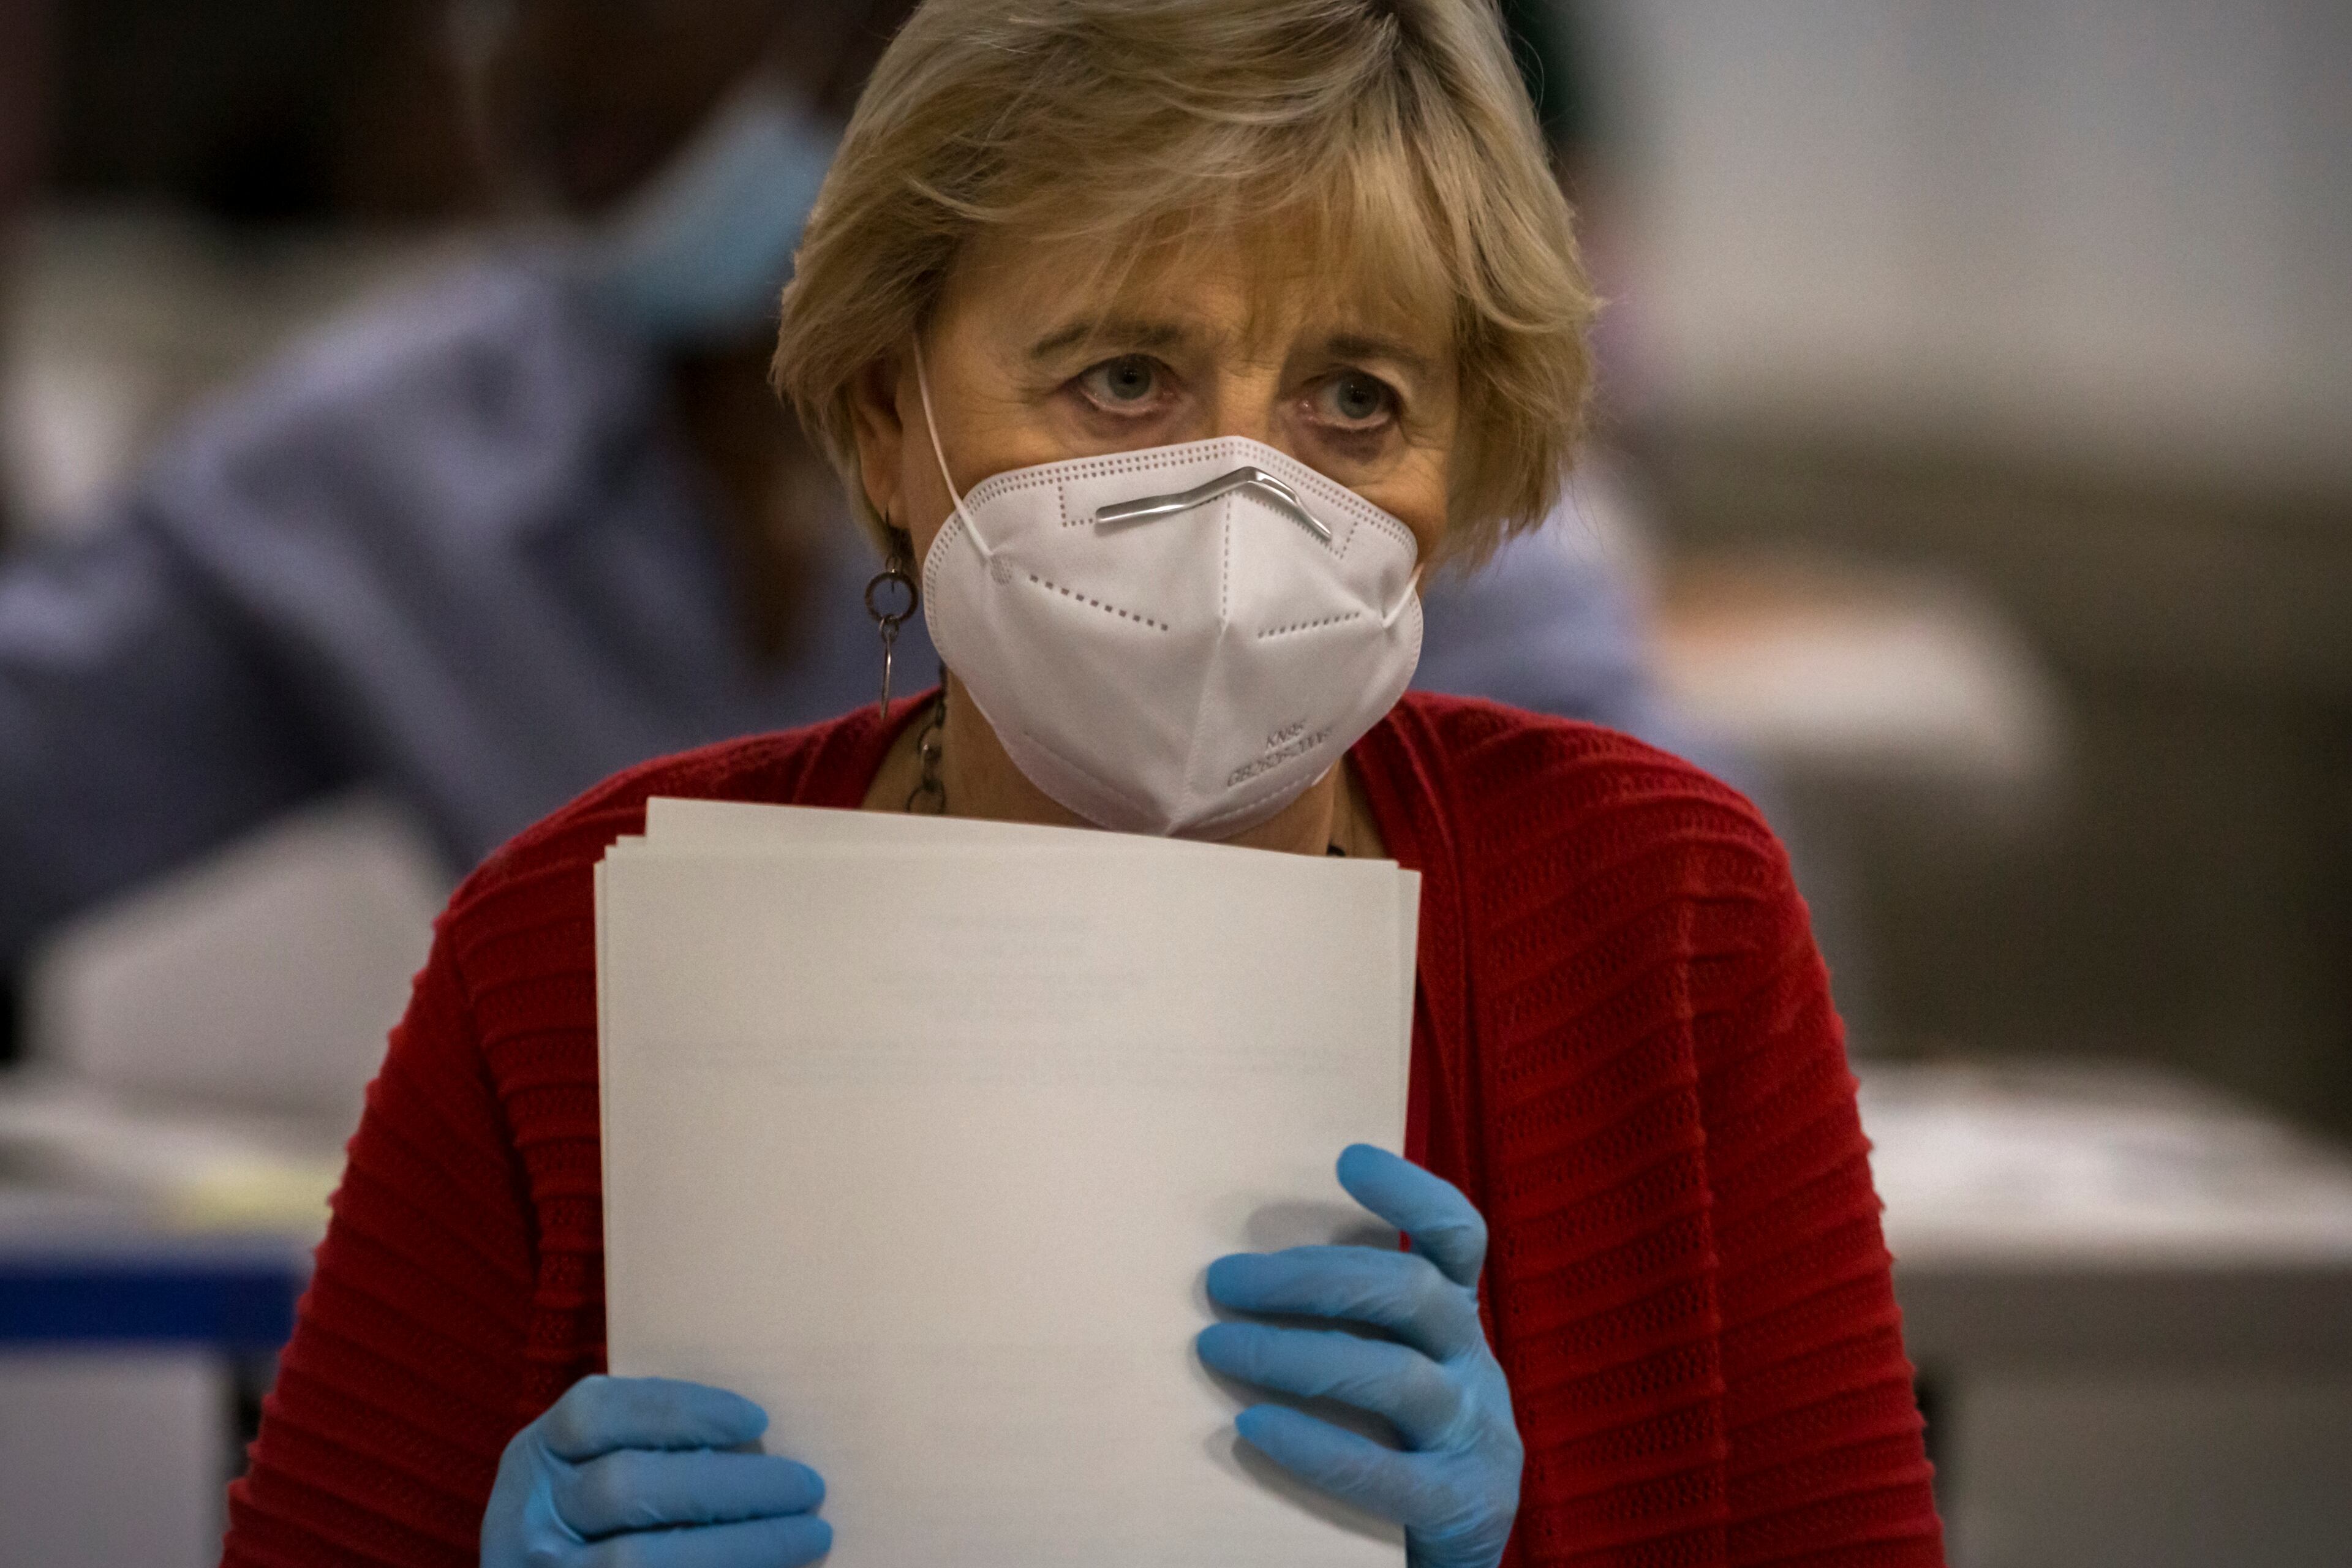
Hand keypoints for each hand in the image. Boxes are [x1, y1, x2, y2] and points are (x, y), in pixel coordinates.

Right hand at [481, 1375, 830, 1566]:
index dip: (679, 1411)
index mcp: (536, 1455)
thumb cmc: (601, 1518)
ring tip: (812, 1533)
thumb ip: (655, 1445)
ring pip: (639, 1559)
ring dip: (741, 1545)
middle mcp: (526, 1517)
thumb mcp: (599, 1467)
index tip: (757, 1420)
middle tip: (807, 1485)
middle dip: (727, 1485)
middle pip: (626, 1486)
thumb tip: (760, 1436)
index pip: (597, 1414)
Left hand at [1197, 1146, 1520, 1567]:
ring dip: (1298, 1354)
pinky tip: (1254, 1428)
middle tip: (1221, 1280)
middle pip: (1411, 1292)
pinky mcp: (1461, 1506)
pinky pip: (1386, 1473)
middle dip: (1310, 1277)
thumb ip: (1347, 1322)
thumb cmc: (1397, 1447)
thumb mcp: (1390, 1370)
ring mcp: (1476, 1436)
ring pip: (1396, 1375)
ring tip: (1218, 1350)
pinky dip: (1316, 1445)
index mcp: (1456, 1324)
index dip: (1412, 1193)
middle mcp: (1477, 1366)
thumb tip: (1233, 1269)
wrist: (1449, 1556)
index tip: (1348, 1158)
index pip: (1458, 1238)